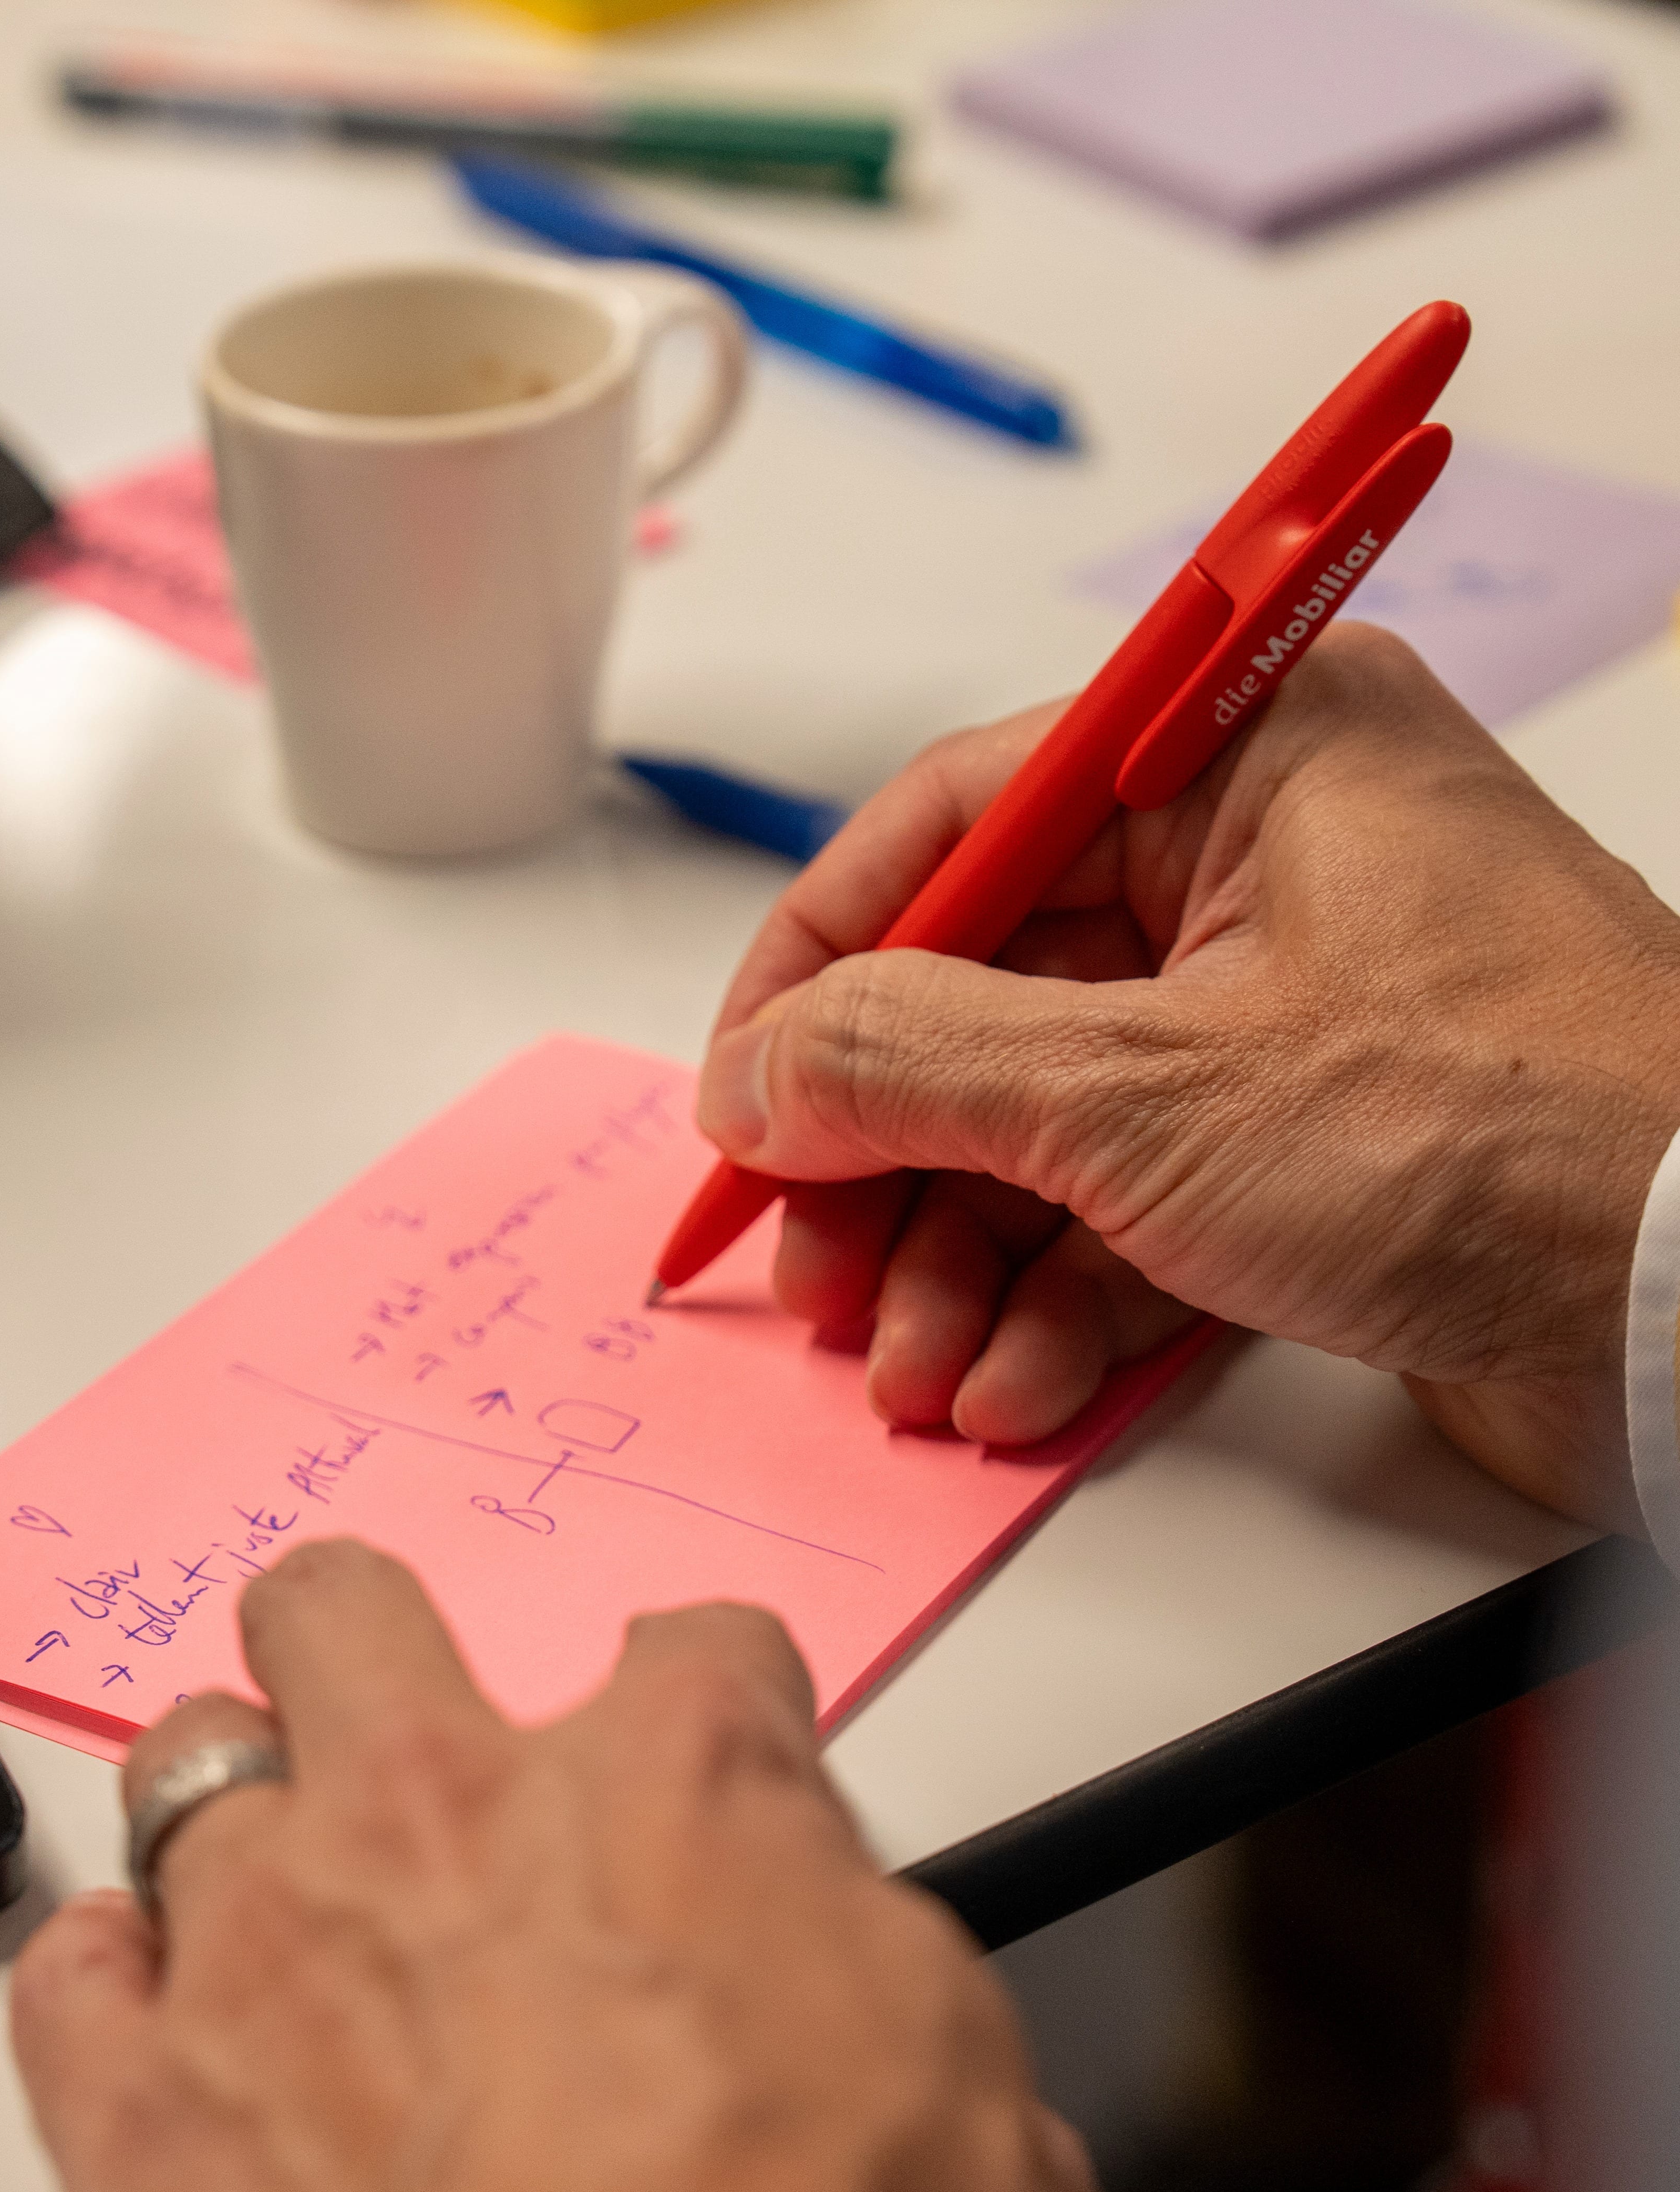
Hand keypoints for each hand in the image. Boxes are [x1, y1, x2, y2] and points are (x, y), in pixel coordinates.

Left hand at [12, 1542, 1118, 2191]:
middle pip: (346, 1610)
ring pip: (190, 1761)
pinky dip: (117, 1995)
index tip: (716, 1786)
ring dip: (245, 1827)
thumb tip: (831, 1949)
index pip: (701, 1643)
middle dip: (376, 1658)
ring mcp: (274, 1950)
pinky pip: (74, 1978)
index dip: (725, 1715)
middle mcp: (451, 1815)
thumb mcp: (983, 2106)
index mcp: (677, 1788)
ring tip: (296, 1916)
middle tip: (411, 1750)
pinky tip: (178, 2043)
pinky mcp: (144, 2124)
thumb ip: (875, 1956)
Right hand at [697, 626, 1679, 1530]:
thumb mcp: (1150, 1090)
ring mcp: (1296, 1018)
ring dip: (965, 1260)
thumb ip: (919, 1064)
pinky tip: (1013, 1390)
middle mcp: (1272, 868)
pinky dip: (1067, 1304)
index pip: (961, 822)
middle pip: (995, 997)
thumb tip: (762, 1071)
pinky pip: (1144, 1209)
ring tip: (911, 1368)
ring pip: (1057, 1125)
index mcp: (1251, 753)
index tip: (738, 1095)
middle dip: (891, 1159)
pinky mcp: (1321, 1153)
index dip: (820, 967)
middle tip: (812, 1271)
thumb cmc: (1501, 1139)